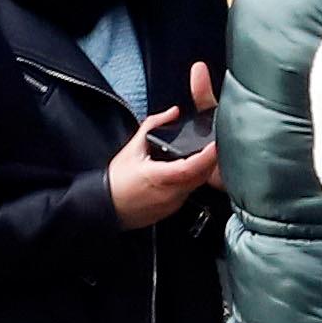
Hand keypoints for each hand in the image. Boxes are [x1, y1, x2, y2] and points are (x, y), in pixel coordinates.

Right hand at [105, 100, 215, 229]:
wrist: (105, 207)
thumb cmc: (116, 179)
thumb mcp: (132, 148)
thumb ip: (153, 125)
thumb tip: (172, 112)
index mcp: (159, 177)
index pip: (190, 167)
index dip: (207, 156)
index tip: (216, 145)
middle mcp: (170, 193)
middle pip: (201, 176)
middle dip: (210, 160)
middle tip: (215, 145)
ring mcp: (173, 204)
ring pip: (197, 185)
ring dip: (202, 170)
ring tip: (205, 155)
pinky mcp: (173, 209)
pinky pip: (189, 192)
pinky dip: (193, 180)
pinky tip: (189, 171)